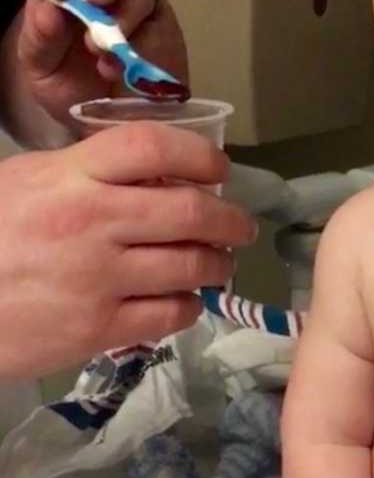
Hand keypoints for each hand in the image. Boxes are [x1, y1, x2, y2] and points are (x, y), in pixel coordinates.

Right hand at [0, 123, 255, 378]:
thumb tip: (155, 176)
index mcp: (71, 175)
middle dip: (230, 219)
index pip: (153, 147)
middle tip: (240, 226)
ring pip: (192, 266)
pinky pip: (172, 314)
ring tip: (219, 265)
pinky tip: (185, 300)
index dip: (200, 155)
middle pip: (190, 210)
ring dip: (218, 265)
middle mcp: (92, 222)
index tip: (218, 169)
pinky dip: (191, 305)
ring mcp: (100, 279)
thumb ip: (87, 174)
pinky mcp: (100, 329)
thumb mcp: (29, 183)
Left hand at [17, 0, 188, 127]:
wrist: (107, 127)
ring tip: (102, 56)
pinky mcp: (164, 29)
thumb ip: (40, 37)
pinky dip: (141, 45)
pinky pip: (159, 25)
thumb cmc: (70, 87)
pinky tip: (122, 69)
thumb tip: (51, 10)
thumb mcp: (41, 67)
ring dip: (120, 18)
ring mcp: (139, 0)